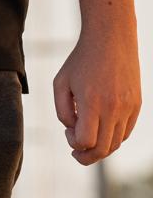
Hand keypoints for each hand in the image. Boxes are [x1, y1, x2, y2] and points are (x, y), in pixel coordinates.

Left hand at [55, 29, 140, 165]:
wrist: (111, 40)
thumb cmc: (80, 61)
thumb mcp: (60, 83)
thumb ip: (62, 111)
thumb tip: (73, 130)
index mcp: (91, 102)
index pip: (86, 141)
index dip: (73, 144)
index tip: (67, 132)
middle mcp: (113, 108)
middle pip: (103, 149)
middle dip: (86, 156)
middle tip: (76, 153)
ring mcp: (128, 108)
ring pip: (117, 143)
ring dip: (101, 148)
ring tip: (88, 140)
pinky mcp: (137, 106)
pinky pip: (126, 132)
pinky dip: (113, 137)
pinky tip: (101, 129)